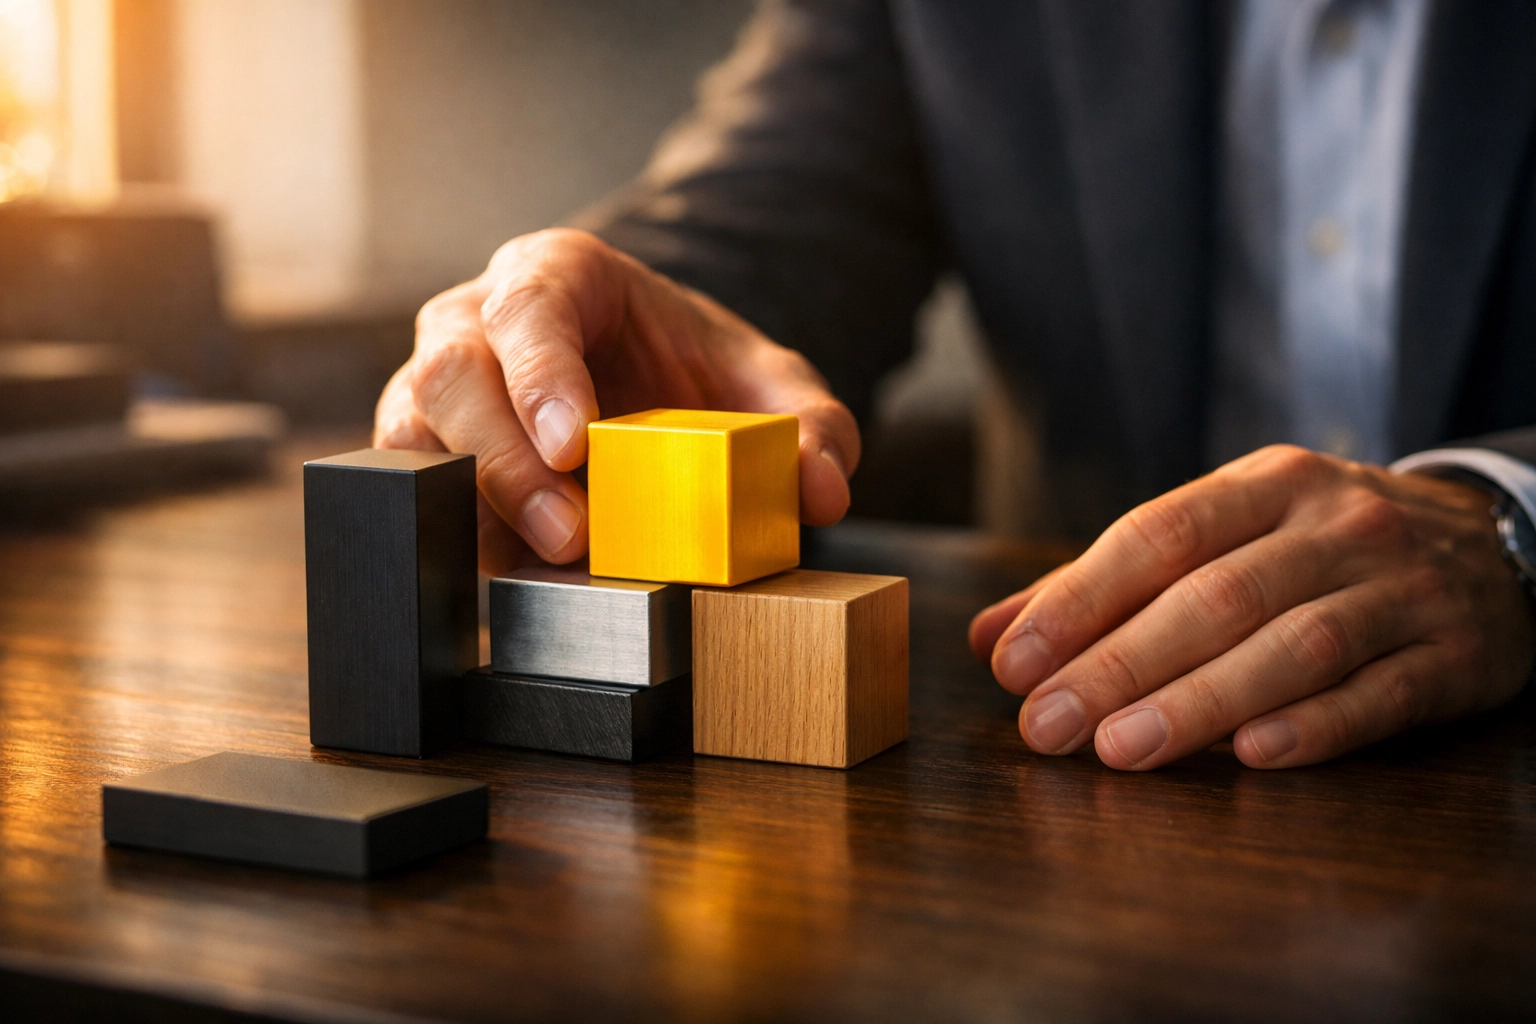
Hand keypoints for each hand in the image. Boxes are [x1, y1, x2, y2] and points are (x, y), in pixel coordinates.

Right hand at [374, 229, 859, 573]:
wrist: (648, 376)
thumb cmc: (689, 365)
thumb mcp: (767, 381)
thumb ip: (809, 421)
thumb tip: (820, 488)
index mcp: (556, 274)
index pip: (528, 308)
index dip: (541, 376)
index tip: (576, 444)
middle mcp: (477, 321)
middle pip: (453, 376)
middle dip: (505, 461)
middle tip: (572, 533)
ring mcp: (440, 387)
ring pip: (415, 436)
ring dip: (474, 505)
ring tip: (551, 560)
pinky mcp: (430, 455)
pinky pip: (417, 494)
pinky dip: (463, 538)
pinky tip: (520, 574)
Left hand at [968, 445, 1535, 769]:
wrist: (1495, 544)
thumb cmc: (1318, 547)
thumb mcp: (1225, 535)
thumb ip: (1107, 584)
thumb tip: (990, 637)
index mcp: (1267, 485)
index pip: (1158, 535)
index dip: (1080, 599)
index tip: (1014, 663)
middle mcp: (1336, 526)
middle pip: (1216, 597)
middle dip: (1119, 664)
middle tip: (1045, 726)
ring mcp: (1401, 589)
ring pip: (1293, 646)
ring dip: (1200, 701)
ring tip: (1119, 750)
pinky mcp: (1456, 656)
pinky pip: (1381, 695)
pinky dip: (1315, 727)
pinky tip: (1252, 757)